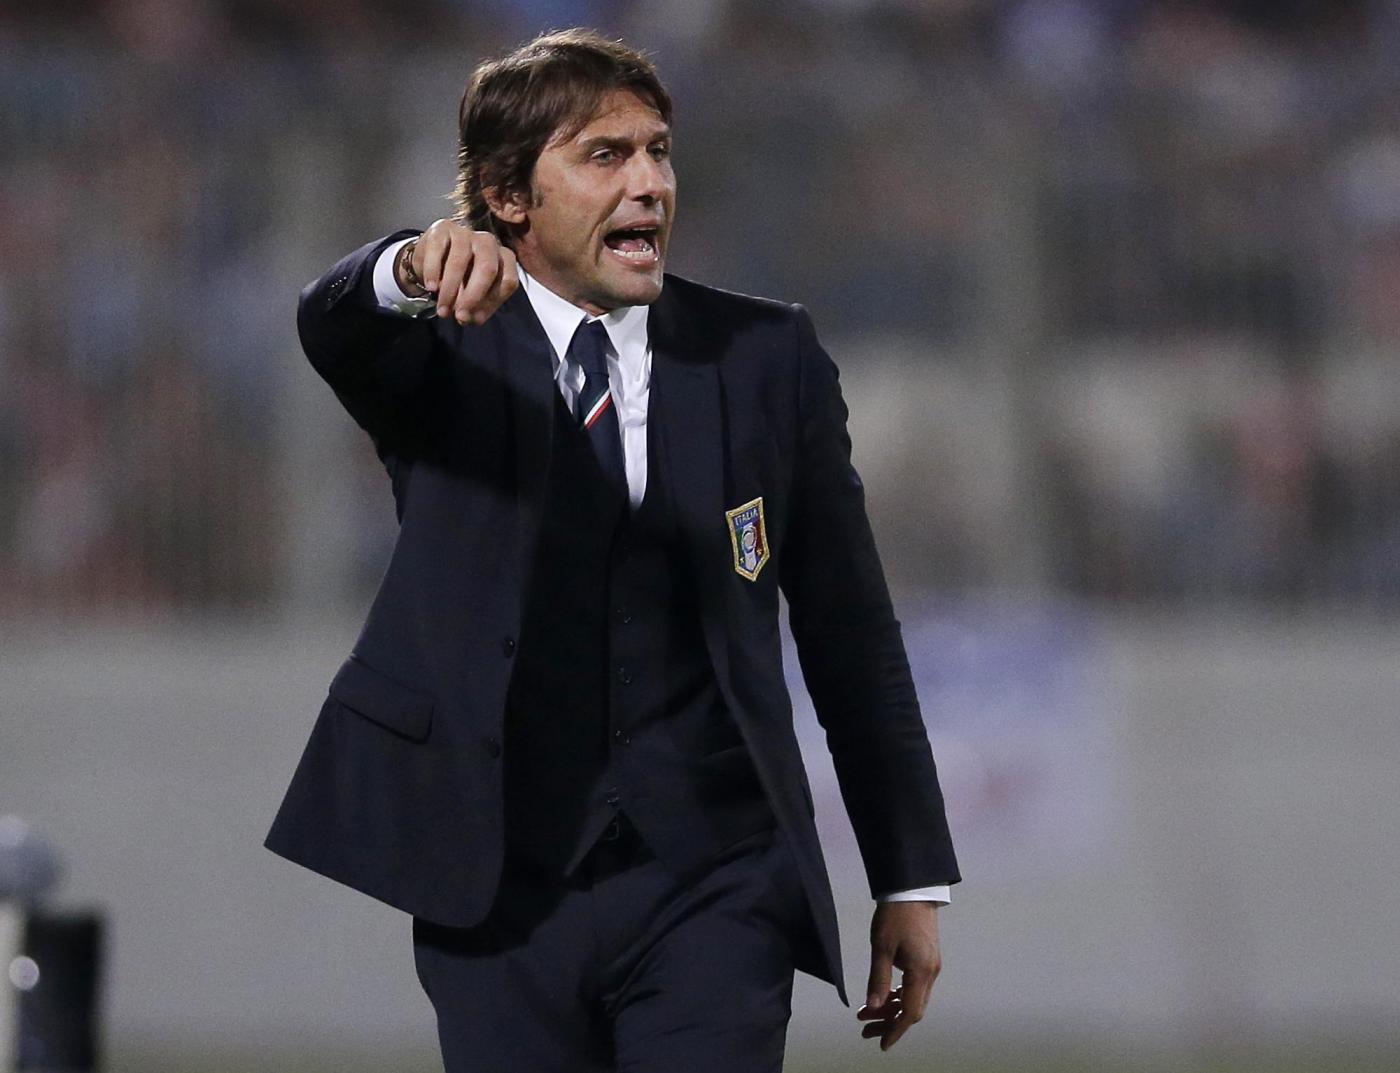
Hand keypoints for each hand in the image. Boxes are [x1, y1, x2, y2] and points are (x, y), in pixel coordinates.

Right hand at [399, 218, 518, 325]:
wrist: (432, 261)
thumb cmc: (460, 280)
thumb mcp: (472, 296)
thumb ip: (475, 307)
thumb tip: (470, 318)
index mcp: (504, 258)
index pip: (508, 281)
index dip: (492, 303)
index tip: (474, 319)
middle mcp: (488, 242)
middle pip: (488, 268)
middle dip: (473, 296)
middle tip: (460, 317)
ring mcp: (466, 232)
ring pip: (460, 261)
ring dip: (450, 290)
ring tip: (442, 310)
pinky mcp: (443, 228)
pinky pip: (438, 251)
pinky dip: (434, 272)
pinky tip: (431, 287)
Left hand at [856, 901, 940, 1051]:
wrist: (912, 889)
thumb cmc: (896, 915)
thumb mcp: (881, 947)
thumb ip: (878, 979)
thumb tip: (873, 1006)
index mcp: (921, 972)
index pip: (909, 1013)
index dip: (895, 1030)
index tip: (881, 1043)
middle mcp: (930, 973)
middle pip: (911, 1009)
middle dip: (888, 1022)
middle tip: (865, 1028)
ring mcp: (930, 966)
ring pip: (912, 998)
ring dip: (891, 1008)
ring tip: (867, 1012)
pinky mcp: (926, 959)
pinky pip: (914, 986)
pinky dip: (897, 994)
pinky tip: (882, 995)